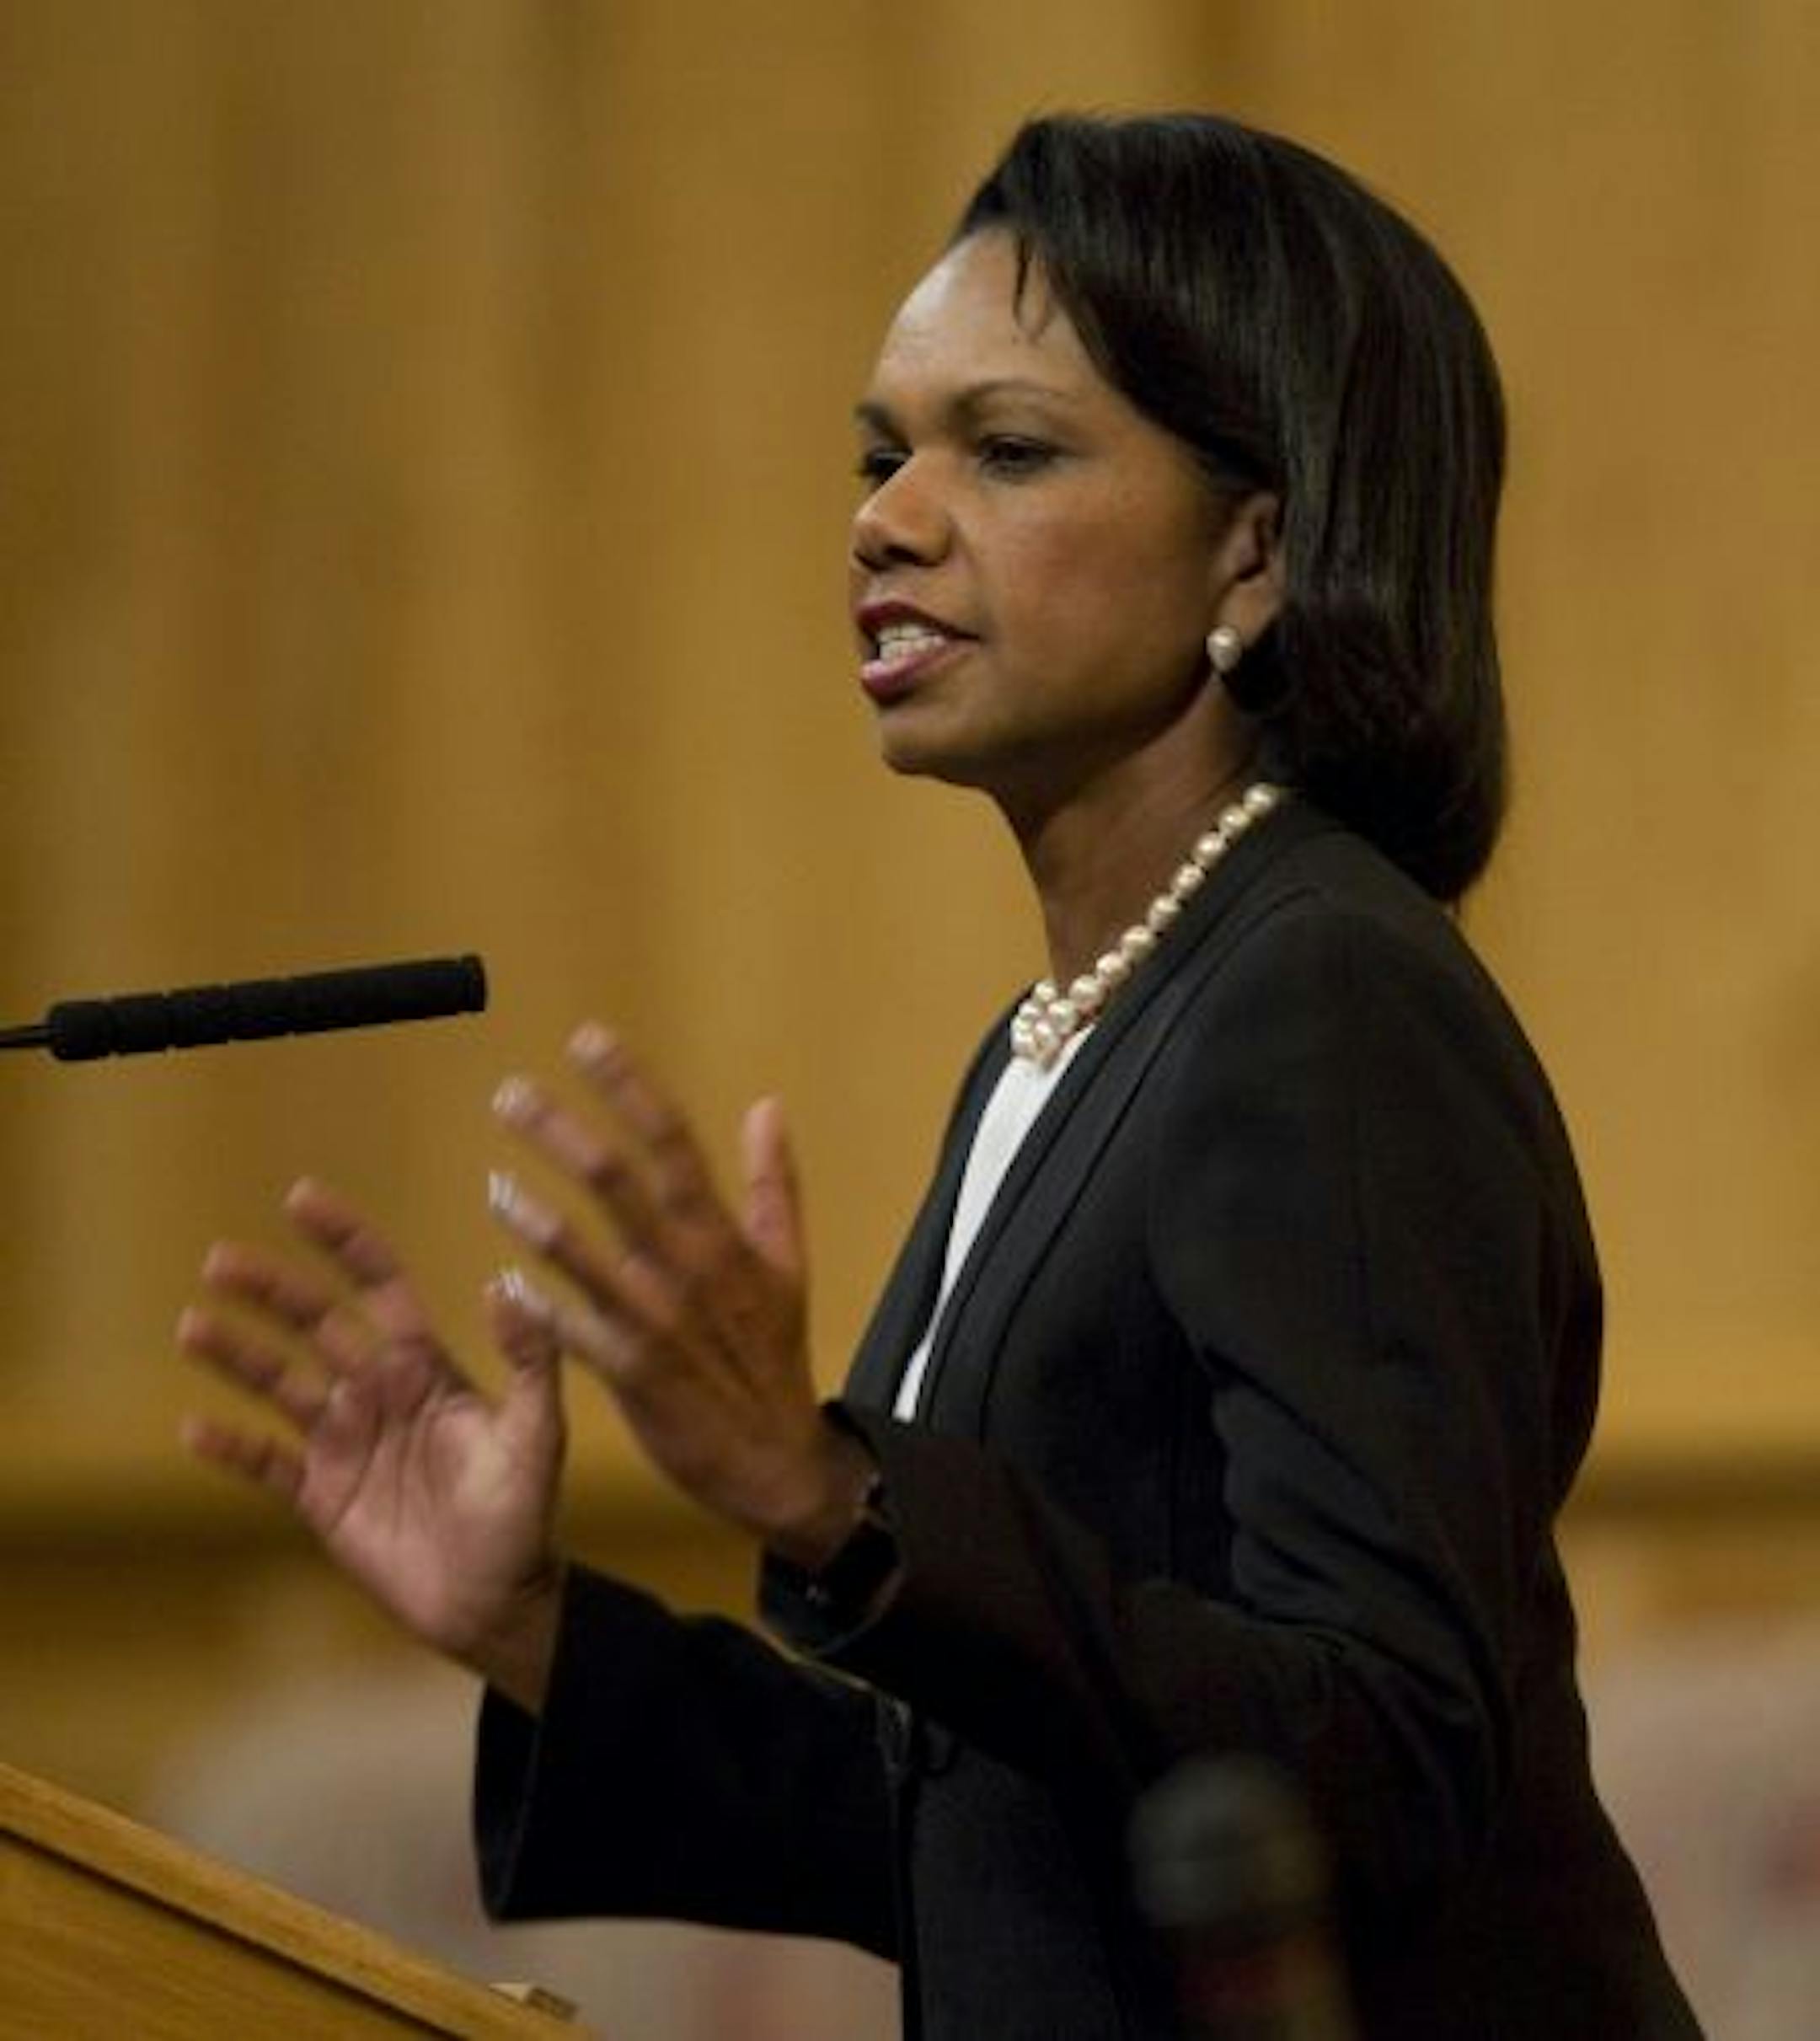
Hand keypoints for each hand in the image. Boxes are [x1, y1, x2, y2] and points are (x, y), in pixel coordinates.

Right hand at [178, 1178, 566, 1711]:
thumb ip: (530, 1363)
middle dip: (272, 1289)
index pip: (378, 1285)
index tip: (300, 1198)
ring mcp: (345, 1442)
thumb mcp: (537, 1435)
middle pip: (315, 1325)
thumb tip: (507, 1285)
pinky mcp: (321, 1496)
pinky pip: (265, 1463)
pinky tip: (193, 1426)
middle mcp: (379, 1392)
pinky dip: (231, 1446)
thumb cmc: (525, 1515)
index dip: (343, 1240)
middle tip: (221, 1260)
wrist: (498, 1602)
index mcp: (428, 1367)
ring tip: (193, 1325)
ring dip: (237, 1355)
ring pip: (279, 1384)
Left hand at [487, 1024, 870, 1563]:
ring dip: (531, 1215)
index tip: (587, 1041)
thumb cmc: (773, 1357)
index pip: (673, 1141)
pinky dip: (534, 1306)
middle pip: (616, 1182)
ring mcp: (655, 1320)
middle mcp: (687, 1268)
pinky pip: (569, 1330)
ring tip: (492, 1182)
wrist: (775, 1459)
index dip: (629, 1088)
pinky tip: (499, 1281)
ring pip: (582, 1254)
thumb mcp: (788, 1265)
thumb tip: (767, 1105)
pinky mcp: (629, 1372)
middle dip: (560, 1132)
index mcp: (723, 1236)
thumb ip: (774, 1183)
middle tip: (509, 1093)